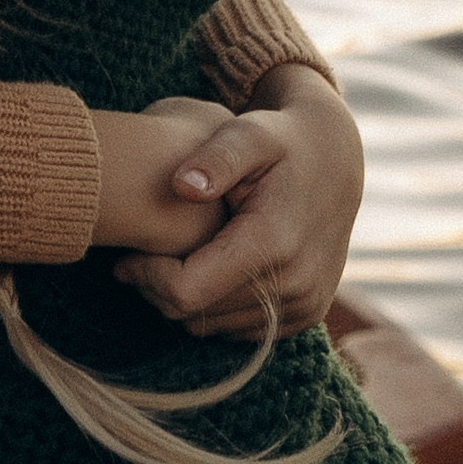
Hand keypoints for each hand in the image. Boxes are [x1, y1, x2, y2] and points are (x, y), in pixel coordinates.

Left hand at [113, 64, 363, 337]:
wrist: (335, 161)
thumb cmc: (280, 140)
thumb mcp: (248, 132)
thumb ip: (215, 157)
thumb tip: (181, 186)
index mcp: (273, 244)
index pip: (187, 292)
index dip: (147, 277)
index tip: (127, 254)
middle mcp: (295, 285)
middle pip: (196, 316)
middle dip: (158, 290)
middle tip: (138, 256)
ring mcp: (305, 306)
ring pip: (214, 329)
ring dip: (184, 301)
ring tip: (167, 258)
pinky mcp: (306, 316)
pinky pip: (239, 331)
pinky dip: (212, 308)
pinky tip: (201, 269)